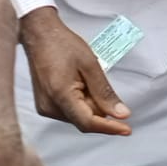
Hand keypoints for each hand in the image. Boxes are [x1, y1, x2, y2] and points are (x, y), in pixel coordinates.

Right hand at [19, 7, 131, 135]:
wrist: (39, 35)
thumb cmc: (62, 44)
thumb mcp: (90, 65)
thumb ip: (104, 92)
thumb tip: (120, 113)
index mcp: (60, 95)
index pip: (88, 122)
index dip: (110, 127)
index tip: (127, 129)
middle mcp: (49, 107)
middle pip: (84, 120)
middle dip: (99, 108)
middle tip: (98, 83)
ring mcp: (45, 107)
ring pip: (78, 117)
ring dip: (90, 104)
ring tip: (85, 79)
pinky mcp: (45, 105)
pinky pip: (69, 111)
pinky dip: (80, 102)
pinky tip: (79, 84)